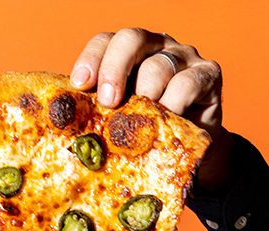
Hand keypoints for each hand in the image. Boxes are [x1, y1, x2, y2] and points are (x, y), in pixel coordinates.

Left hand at [70, 29, 232, 190]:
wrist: (187, 153)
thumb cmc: (147, 136)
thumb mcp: (118, 124)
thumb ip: (97, 118)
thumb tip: (60, 129)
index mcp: (128, 56)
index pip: (105, 41)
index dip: (91, 59)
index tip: (79, 84)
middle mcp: (155, 48)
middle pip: (131, 39)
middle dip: (114, 69)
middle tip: (108, 102)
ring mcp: (183, 58)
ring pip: (159, 65)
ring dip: (145, 94)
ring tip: (140, 121)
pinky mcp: (208, 74)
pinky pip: (188, 82)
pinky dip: (174, 103)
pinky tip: (167, 120)